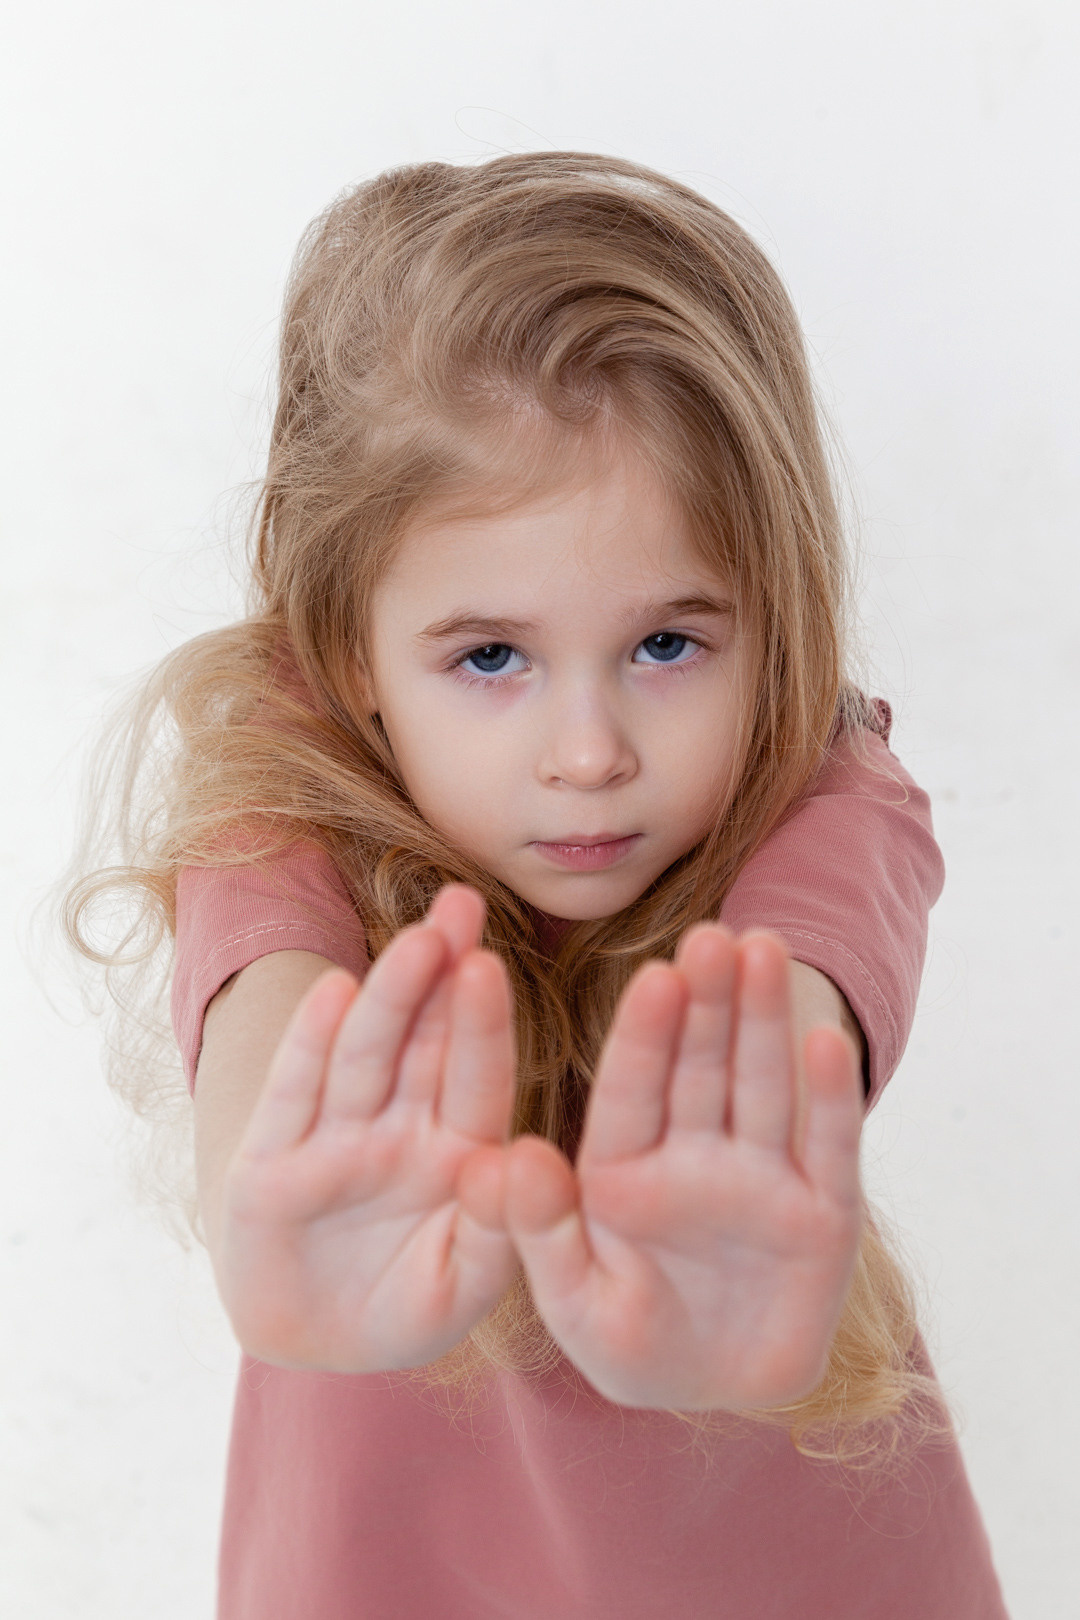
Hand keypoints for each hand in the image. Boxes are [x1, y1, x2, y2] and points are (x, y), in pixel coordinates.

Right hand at [215, 885, 519, 1373]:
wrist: (320, 1343)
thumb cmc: (412, 1304)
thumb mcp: (469, 1284)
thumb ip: (502, 1229)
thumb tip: (514, 1158)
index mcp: (460, 1146)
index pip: (477, 1076)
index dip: (484, 1023)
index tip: (494, 965)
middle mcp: (400, 1126)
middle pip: (422, 1039)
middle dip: (442, 971)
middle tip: (463, 901)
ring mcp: (335, 1138)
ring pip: (365, 1055)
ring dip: (388, 996)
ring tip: (416, 940)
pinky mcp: (271, 1164)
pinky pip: (296, 1097)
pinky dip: (312, 1046)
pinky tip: (333, 991)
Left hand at [478, 927, 863, 1410]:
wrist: (718, 1395)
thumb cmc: (630, 1342)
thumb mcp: (573, 1300)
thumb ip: (536, 1230)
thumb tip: (506, 1155)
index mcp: (622, 1164)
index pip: (633, 1087)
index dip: (644, 1033)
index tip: (653, 975)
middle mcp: (693, 1154)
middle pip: (701, 1065)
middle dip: (708, 1001)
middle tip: (714, 935)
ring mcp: (761, 1175)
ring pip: (762, 1083)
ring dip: (765, 1020)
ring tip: (767, 950)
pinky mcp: (825, 1210)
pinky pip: (828, 1144)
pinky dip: (830, 1095)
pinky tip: (826, 1038)